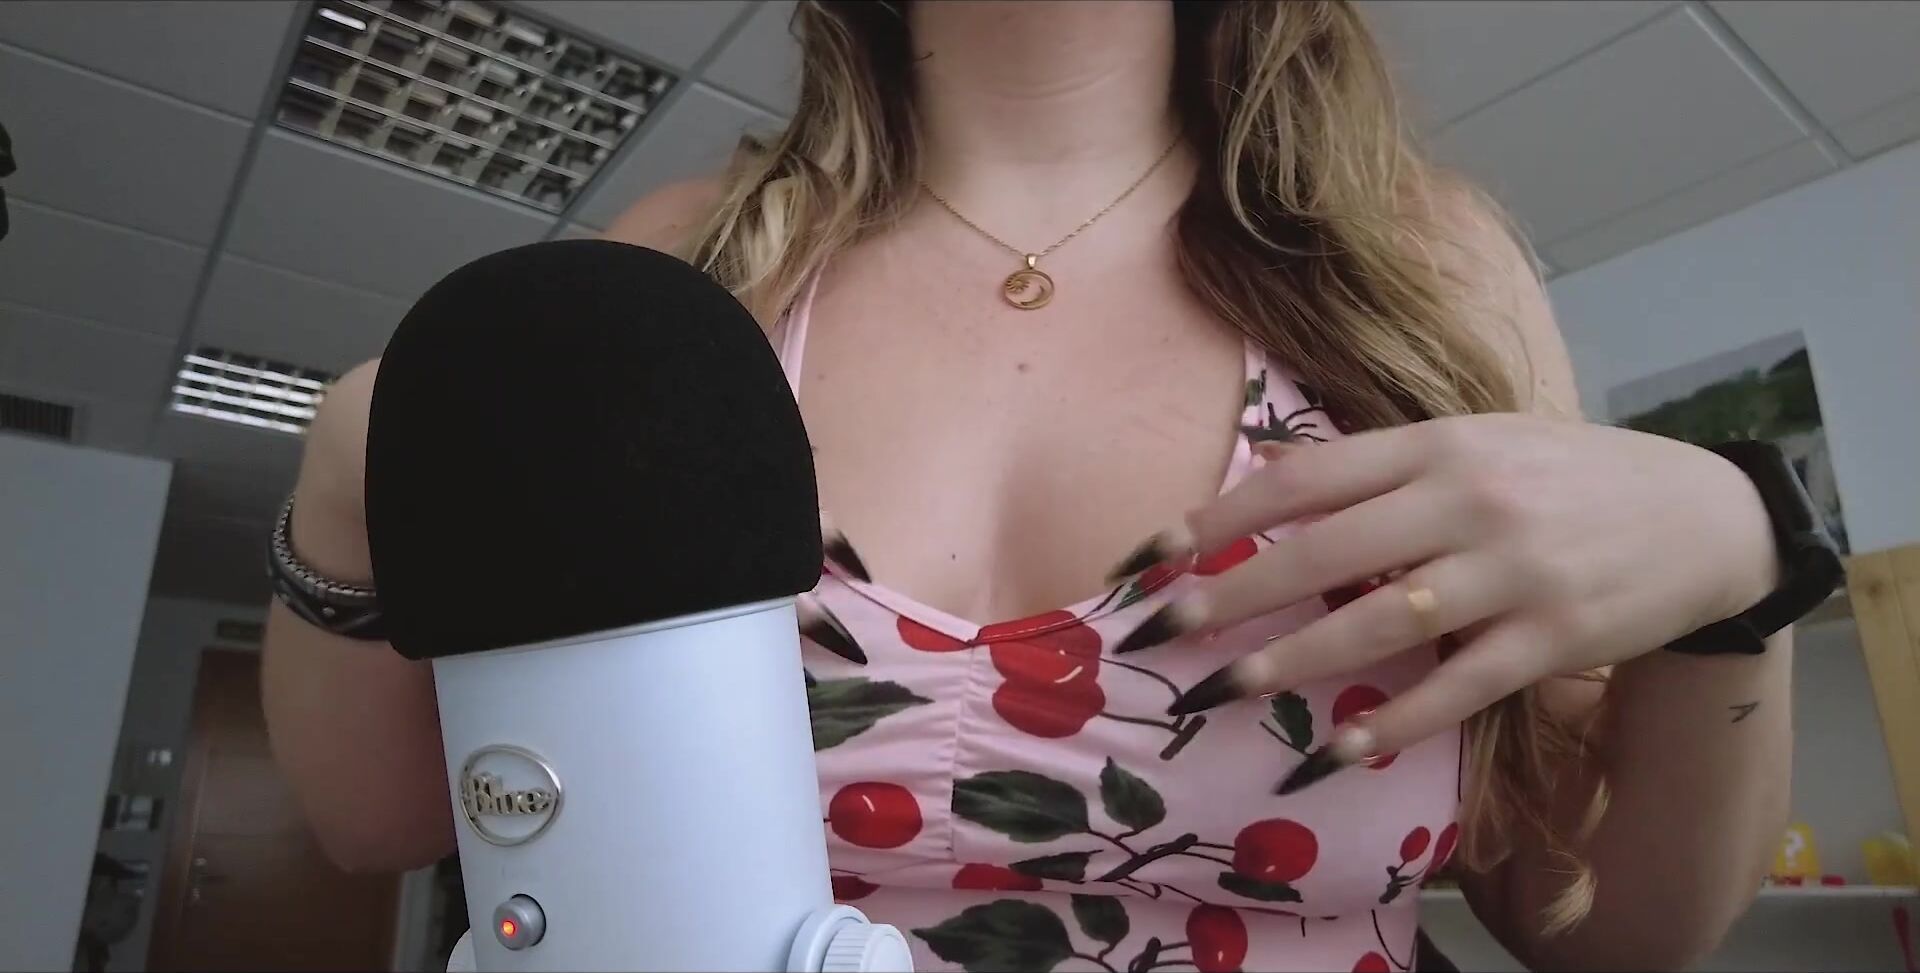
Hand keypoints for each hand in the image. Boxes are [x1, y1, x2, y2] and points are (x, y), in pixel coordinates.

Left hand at [1107, 414, 1778, 790]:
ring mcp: (1513, 570)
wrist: (1706, 515)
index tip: (1154, 550)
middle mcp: (1468, 501)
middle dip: (1235, 591)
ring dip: (1298, 660)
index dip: (1221, 516)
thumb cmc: (1568, 477)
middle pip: (1327, 549)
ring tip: (1229, 688)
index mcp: (1439, 445)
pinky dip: (1396, 720)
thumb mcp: (1477, 441)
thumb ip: (1380, 464)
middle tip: (1164, 627)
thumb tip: (1269, 473)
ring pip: (1383, 620)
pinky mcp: (1553, 637)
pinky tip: (1340, 748)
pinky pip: (1459, 687)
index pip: (1305, 478)